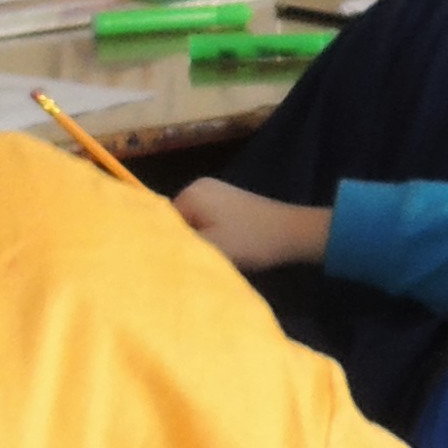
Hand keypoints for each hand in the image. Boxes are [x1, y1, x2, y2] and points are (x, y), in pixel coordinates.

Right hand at [173, 180, 331, 272]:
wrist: (294, 232)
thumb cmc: (251, 240)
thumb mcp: (212, 247)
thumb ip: (180, 245)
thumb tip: (153, 248)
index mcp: (191, 193)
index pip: (164, 222)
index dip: (171, 243)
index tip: (178, 261)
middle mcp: (199, 185)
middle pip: (178, 220)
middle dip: (186, 240)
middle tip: (197, 260)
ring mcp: (215, 191)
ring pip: (193, 221)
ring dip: (201, 239)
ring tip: (211, 255)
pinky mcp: (229, 200)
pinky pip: (207, 219)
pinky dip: (212, 233)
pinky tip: (223, 246)